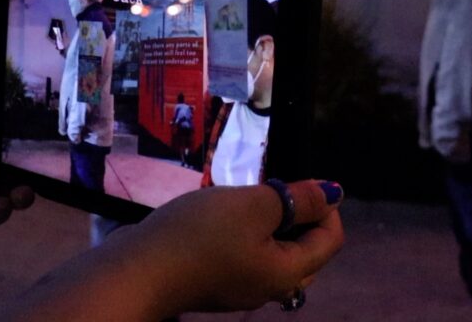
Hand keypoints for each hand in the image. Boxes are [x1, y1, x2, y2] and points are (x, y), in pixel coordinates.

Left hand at [0, 18, 33, 230]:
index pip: (27, 139)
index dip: (42, 140)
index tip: (56, 137)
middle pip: (30, 169)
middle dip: (39, 175)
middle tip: (39, 175)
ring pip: (19, 195)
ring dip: (23, 197)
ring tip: (18, 195)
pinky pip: (0, 215)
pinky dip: (2, 211)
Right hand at [119, 179, 344, 315]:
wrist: (137, 270)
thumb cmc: (199, 235)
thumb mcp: (253, 206)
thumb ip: (297, 199)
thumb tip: (334, 194)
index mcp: (287, 273)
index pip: (330, 239)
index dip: (325, 206)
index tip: (299, 181)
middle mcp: (269, 288)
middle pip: (306, 252)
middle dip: (301, 217)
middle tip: (274, 191)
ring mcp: (240, 289)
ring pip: (275, 255)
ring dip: (271, 225)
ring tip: (248, 201)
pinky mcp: (215, 283)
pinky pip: (247, 258)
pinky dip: (248, 236)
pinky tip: (223, 219)